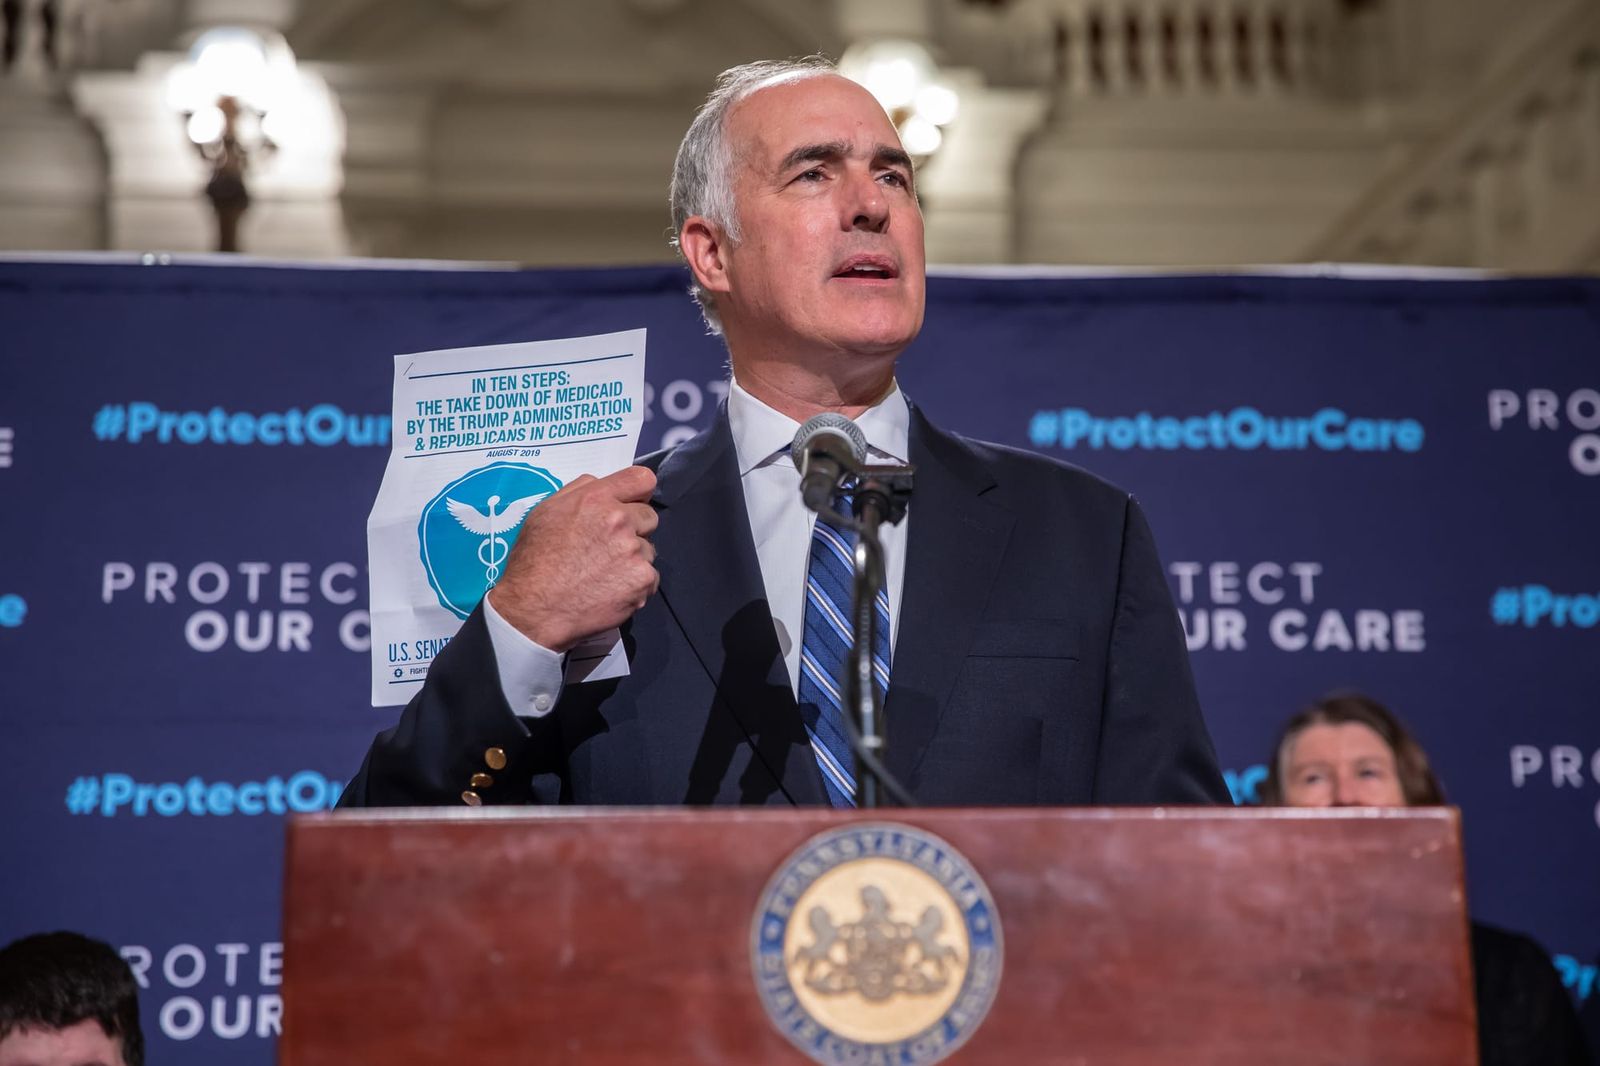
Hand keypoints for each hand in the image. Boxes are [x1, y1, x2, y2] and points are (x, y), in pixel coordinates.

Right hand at [485, 465, 658, 651]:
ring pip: (649, 549)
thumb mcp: (546, 512)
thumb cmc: (534, 561)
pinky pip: (651, 577)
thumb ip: (579, 491)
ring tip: (604, 574)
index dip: (639, 493)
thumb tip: (604, 486)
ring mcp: (634, 552)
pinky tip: (611, 590)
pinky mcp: (643, 581)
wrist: (534, 610)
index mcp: (596, 499)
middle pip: (649, 517)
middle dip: (634, 529)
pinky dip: (636, 584)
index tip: (632, 505)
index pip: (642, 479)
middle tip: (608, 548)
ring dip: (634, 559)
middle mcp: (619, 521)